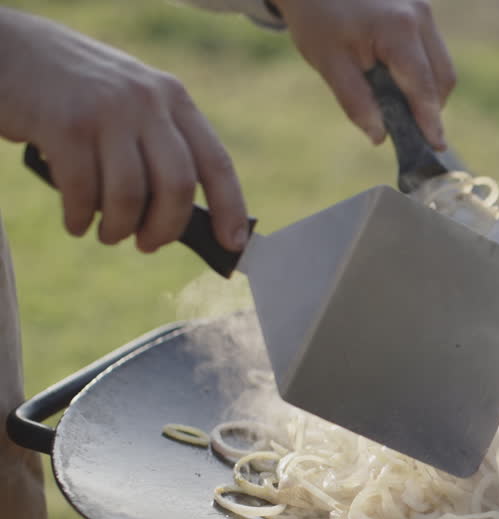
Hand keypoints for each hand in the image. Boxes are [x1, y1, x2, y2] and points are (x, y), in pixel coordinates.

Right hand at [0, 10, 248, 253]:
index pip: (215, 162)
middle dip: (166, 228)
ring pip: (129, 195)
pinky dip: (80, 218)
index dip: (230, 208)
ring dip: (118, 228)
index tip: (233, 243)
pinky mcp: (64, 125)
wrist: (10, 49)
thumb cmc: (75, 92)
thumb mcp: (131, 102)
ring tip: (107, 234)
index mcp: (173, 98)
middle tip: (148, 245)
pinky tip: (75, 222)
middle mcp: (146, 101)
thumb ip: (159, 146)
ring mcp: (106, 111)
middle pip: (176, 186)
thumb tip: (180, 218)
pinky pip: (82, 192)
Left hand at [271, 0, 456, 149]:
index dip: (430, 120)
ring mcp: (423, 8)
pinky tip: (394, 75)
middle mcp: (420, 16)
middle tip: (410, 127)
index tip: (436, 146)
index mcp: (399, 30)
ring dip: (427, 88)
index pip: (424, 86)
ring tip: (398, 99)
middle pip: (443, 76)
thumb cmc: (316, 15)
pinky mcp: (420, 7)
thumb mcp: (328, 62)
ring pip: (442, 62)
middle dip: (431, 106)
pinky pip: (432, 48)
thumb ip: (356, 101)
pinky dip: (421, 69)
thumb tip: (379, 136)